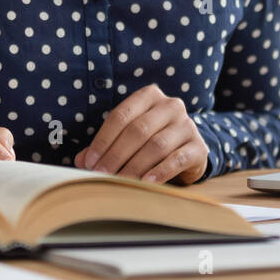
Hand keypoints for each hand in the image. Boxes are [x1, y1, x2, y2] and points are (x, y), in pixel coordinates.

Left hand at [74, 84, 207, 185]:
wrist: (188, 150)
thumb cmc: (151, 141)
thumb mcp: (128, 138)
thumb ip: (106, 146)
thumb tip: (81, 161)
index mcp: (149, 96)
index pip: (120, 116)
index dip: (102, 140)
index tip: (89, 162)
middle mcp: (170, 105)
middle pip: (137, 130)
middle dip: (115, 155)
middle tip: (100, 174)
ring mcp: (187, 125)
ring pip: (156, 145)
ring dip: (134, 166)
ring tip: (119, 181)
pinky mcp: (198, 146)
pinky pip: (177, 159)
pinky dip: (160, 172)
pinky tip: (146, 183)